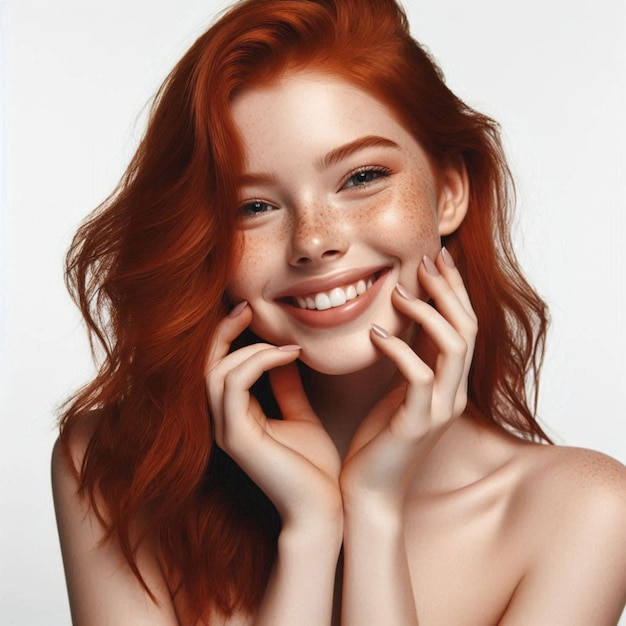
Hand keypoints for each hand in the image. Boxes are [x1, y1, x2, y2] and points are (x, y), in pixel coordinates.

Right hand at [205, 303, 341, 529]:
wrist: (324, 510)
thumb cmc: (315, 469)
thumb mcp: (301, 416)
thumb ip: (288, 387)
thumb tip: (287, 352)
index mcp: (236, 418)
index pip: (219, 368)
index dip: (229, 337)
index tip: (253, 312)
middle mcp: (223, 423)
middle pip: (205, 365)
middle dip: (223, 332)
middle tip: (248, 307)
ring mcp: (226, 431)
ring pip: (214, 372)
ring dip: (245, 346)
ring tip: (281, 338)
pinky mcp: (237, 438)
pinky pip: (234, 385)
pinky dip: (258, 362)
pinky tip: (287, 355)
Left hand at [340, 248, 476, 510]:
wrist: (368, 492)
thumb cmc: (378, 441)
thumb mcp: (396, 391)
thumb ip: (407, 360)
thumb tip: (399, 321)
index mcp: (448, 384)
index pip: (463, 326)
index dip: (454, 290)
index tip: (437, 257)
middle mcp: (453, 394)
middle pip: (468, 328)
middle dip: (449, 290)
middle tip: (427, 260)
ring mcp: (440, 410)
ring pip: (455, 348)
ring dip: (430, 313)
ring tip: (400, 292)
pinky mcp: (417, 425)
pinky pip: (420, 378)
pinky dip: (400, 351)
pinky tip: (376, 335)